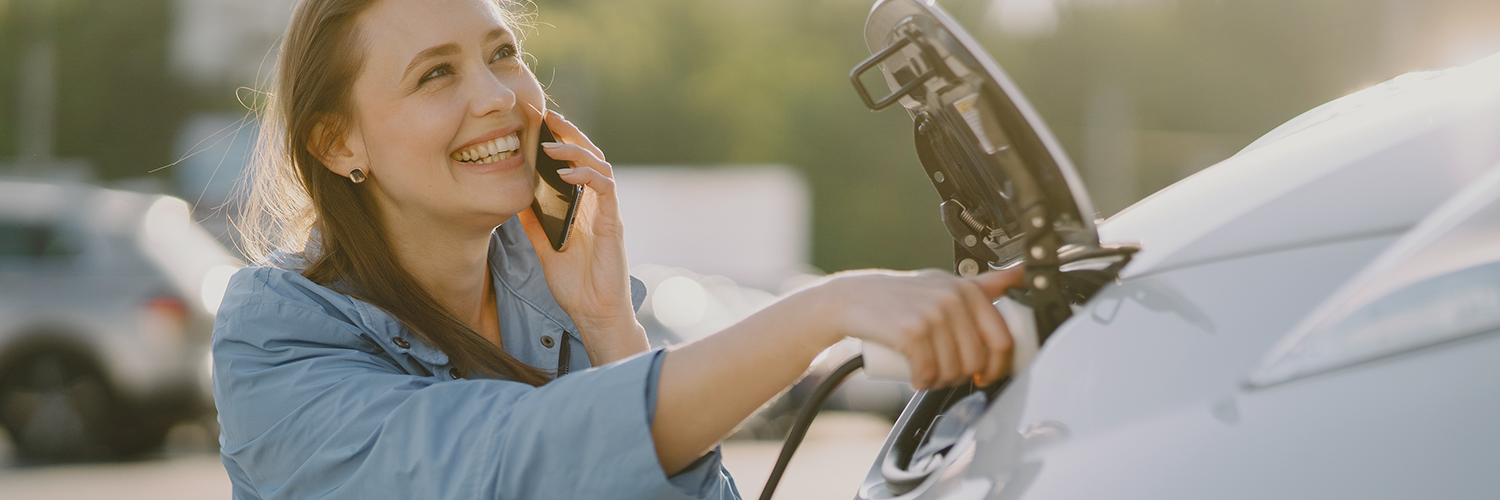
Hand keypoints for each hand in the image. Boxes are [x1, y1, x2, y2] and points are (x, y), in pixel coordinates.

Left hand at [517, 111, 646, 361]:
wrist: (595, 313)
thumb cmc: (575, 284)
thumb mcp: (544, 248)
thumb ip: (534, 223)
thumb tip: (514, 199)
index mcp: (583, 207)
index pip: (575, 164)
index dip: (561, 141)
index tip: (539, 124)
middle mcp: (598, 204)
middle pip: (590, 156)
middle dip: (570, 133)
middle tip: (547, 117)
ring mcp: (607, 212)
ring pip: (600, 165)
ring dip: (576, 150)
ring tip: (551, 143)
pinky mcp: (613, 223)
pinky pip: (605, 189)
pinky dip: (587, 176)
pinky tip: (567, 173)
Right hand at [818, 267, 1022, 388]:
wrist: (853, 299)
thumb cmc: (901, 296)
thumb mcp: (944, 284)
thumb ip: (984, 283)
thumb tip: (1022, 273)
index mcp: (968, 291)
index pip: (1001, 339)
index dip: (997, 366)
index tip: (985, 374)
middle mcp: (953, 300)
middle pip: (976, 361)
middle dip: (963, 377)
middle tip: (946, 374)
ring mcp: (932, 316)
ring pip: (953, 371)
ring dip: (941, 383)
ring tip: (929, 374)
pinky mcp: (911, 333)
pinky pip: (928, 372)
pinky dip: (923, 383)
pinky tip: (916, 377)